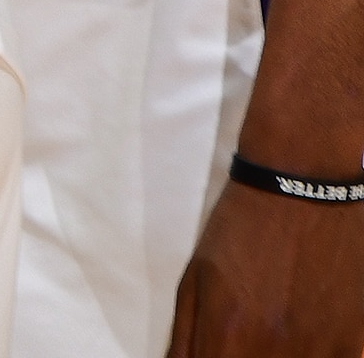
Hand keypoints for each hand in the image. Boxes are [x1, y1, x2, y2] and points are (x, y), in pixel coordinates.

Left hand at [168, 181, 363, 355]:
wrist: (302, 191)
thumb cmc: (239, 231)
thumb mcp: (195, 278)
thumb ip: (185, 336)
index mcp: (228, 330)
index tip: (215, 351)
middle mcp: (275, 347)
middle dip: (239, 357)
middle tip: (238, 340)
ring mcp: (319, 348)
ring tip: (271, 333)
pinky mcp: (353, 342)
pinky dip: (313, 357)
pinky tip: (302, 339)